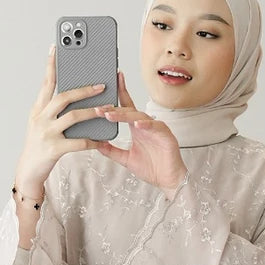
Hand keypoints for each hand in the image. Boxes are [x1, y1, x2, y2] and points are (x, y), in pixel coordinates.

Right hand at [15, 46, 117, 190]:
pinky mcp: (54, 149)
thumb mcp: (40, 125)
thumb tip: (73, 96)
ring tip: (107, 108)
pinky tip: (102, 140)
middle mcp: (40, 119)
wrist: (28, 173)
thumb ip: (52, 111)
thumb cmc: (38, 147)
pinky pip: (78, 142)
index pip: (46, 83)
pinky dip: (92, 141)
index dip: (51, 65)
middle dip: (84, 90)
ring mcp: (46, 133)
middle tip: (101, 85)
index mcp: (37, 110)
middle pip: (63, 97)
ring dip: (92, 111)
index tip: (56, 48)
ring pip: (72, 117)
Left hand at [93, 71, 188, 195]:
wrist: (168, 180)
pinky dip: (146, 124)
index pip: (125, 108)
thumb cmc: (152, 168)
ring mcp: (156, 128)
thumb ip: (112, 151)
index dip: (118, 95)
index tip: (109, 84)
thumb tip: (97, 144)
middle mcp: (145, 125)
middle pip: (129, 110)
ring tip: (111, 115)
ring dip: (124, 115)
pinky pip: (155, 126)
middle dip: (114, 108)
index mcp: (136, 128)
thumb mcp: (126, 159)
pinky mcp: (165, 135)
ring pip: (139, 116)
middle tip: (99, 107)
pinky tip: (137, 124)